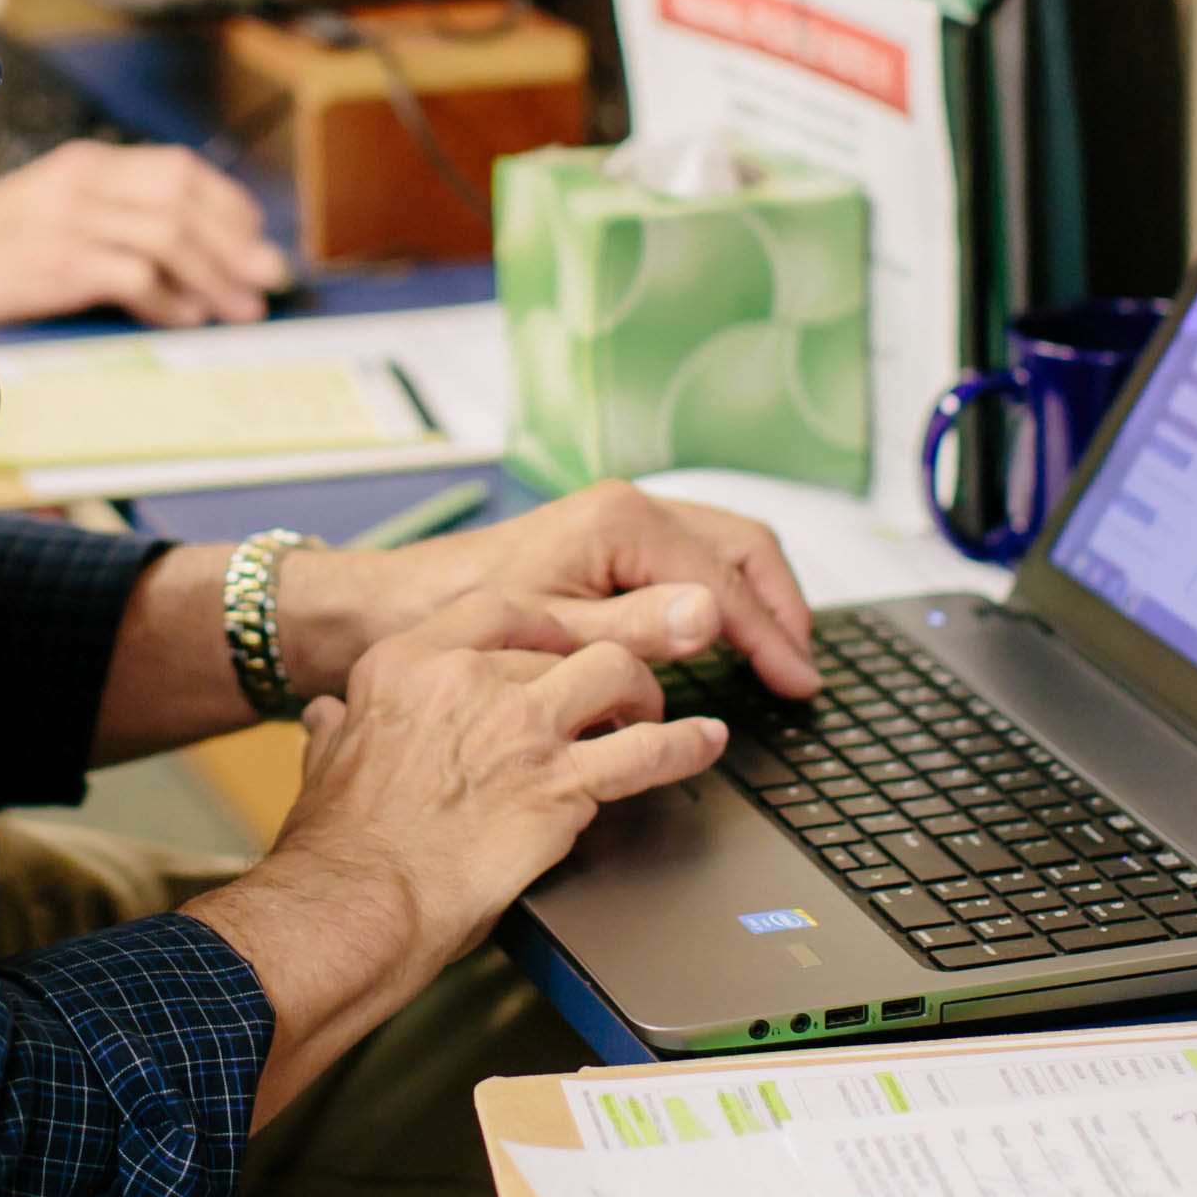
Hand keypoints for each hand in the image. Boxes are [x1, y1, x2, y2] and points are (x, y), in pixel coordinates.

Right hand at [0, 142, 289, 328]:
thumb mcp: (52, 216)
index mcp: (84, 164)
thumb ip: (111, 221)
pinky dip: (170, 301)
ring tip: (239, 308)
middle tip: (267, 278)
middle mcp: (83, 182)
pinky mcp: (58, 262)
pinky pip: (137, 276)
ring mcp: (70, 219)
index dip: (227, 204)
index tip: (253, 237)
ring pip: (172, 237)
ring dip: (215, 276)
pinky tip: (184, 319)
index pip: (178, 169)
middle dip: (235, 242)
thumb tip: (183, 258)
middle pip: (186, 199)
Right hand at [182, 587, 730, 1117]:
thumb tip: (331, 717)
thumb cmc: (341, 845)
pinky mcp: (561, 785)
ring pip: (615, 672)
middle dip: (594, 670)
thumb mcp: (325, 759)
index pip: (499, 610)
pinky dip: (686, 745)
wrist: (361, 901)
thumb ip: (337, 727)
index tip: (562, 640)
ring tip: (650, 715)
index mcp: (407, 663)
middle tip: (609, 699)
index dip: (545, 623)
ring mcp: (521, 728)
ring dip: (641, 693)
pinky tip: (704, 742)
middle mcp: (469, 680)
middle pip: (566, 643)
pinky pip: (647, 752)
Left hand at [278, 479, 817, 707]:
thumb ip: (636, 629)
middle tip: (803, 671)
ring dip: (756, 598)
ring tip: (781, 654)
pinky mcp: (606, 543)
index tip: (799, 686)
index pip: (726, 583)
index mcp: (623, 521)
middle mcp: (627, 510)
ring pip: (720, 549)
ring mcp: (618, 523)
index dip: (771, 639)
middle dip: (780, 608)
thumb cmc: (456, 616)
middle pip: (740, 548)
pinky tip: (727, 637)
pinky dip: (721, 595)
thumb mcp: (551, 634)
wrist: (393, 608)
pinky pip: (689, 560)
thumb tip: (713, 616)